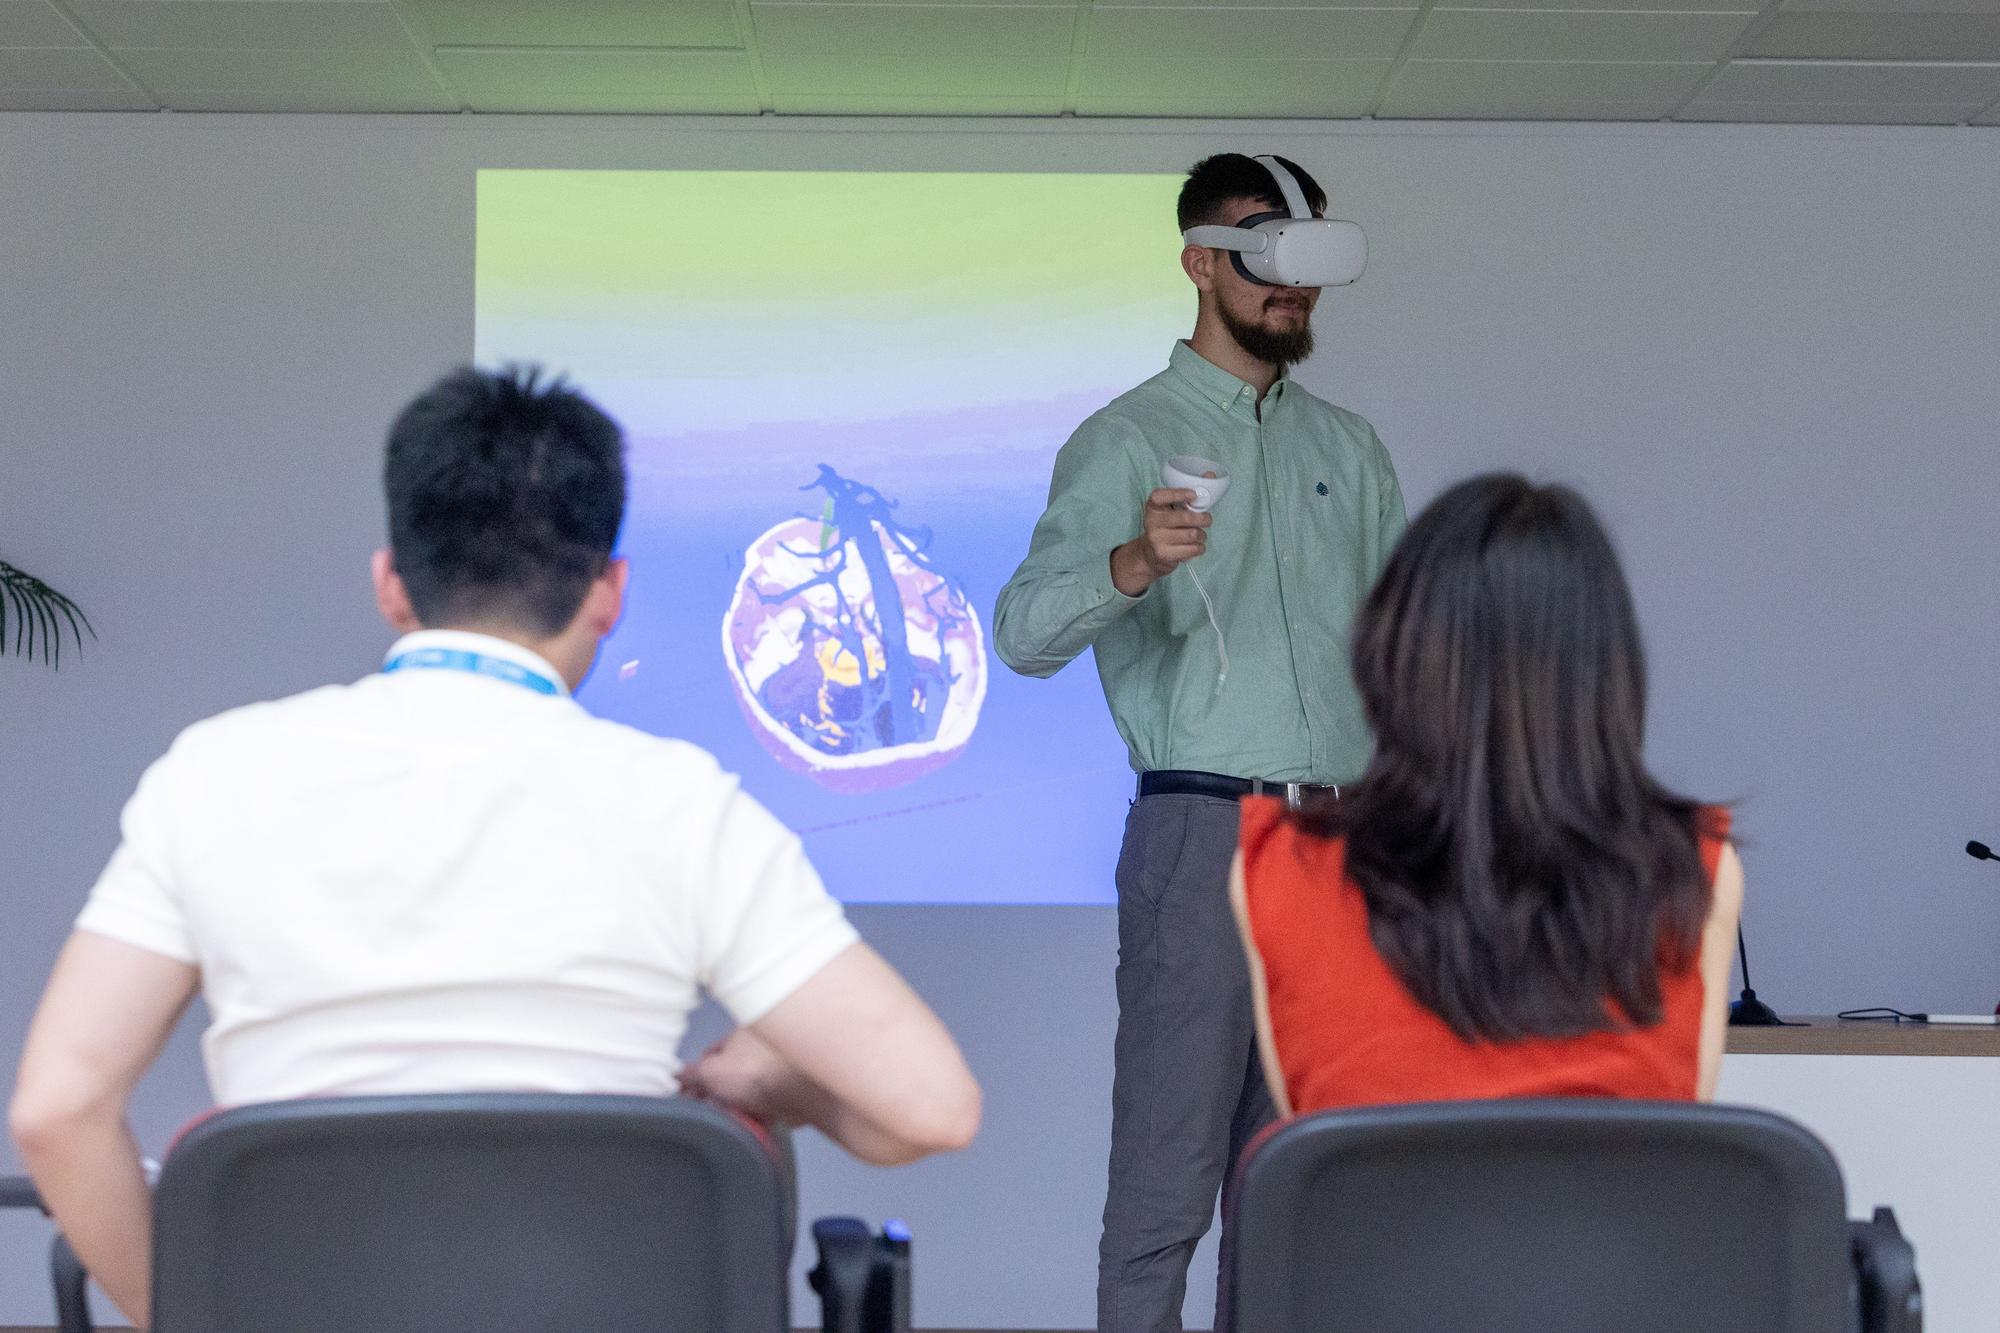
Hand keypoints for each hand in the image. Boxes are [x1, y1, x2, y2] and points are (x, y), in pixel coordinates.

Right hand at [681, 1028, 812, 1124]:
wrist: (799, 1093)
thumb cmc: (757, 1072)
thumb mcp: (712, 1071)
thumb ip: (693, 1074)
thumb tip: (678, 1074)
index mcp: (741, 1035)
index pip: (711, 1054)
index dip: (698, 1074)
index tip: (689, 1093)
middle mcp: (760, 1050)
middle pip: (730, 1075)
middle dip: (718, 1095)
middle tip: (709, 1110)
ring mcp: (775, 1072)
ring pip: (747, 1093)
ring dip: (737, 1108)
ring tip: (731, 1118)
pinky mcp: (788, 1093)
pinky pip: (764, 1107)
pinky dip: (756, 1117)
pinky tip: (750, 1124)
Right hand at [1111, 487, 1212, 596]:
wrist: (1150, 554)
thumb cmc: (1167, 527)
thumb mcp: (1171, 510)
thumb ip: (1189, 495)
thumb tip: (1210, 475)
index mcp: (1153, 506)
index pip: (1160, 496)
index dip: (1178, 494)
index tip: (1194, 495)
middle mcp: (1151, 521)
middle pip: (1184, 517)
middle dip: (1203, 519)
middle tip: (1207, 519)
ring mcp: (1155, 538)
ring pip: (1192, 534)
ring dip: (1202, 535)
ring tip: (1200, 536)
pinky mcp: (1163, 554)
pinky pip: (1191, 549)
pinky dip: (1199, 548)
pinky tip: (1196, 546)